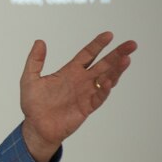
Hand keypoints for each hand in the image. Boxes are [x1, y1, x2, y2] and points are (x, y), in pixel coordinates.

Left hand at [19, 32, 136, 161]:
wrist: (36, 127)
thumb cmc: (33, 104)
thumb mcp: (30, 78)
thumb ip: (35, 60)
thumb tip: (39, 41)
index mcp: (70, 71)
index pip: (88, 54)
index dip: (98, 45)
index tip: (109, 35)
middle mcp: (81, 80)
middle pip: (103, 64)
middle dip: (117, 54)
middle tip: (131, 44)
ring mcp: (86, 93)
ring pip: (106, 79)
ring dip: (116, 70)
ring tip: (126, 59)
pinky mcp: (87, 107)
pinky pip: (99, 96)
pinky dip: (105, 89)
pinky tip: (110, 80)